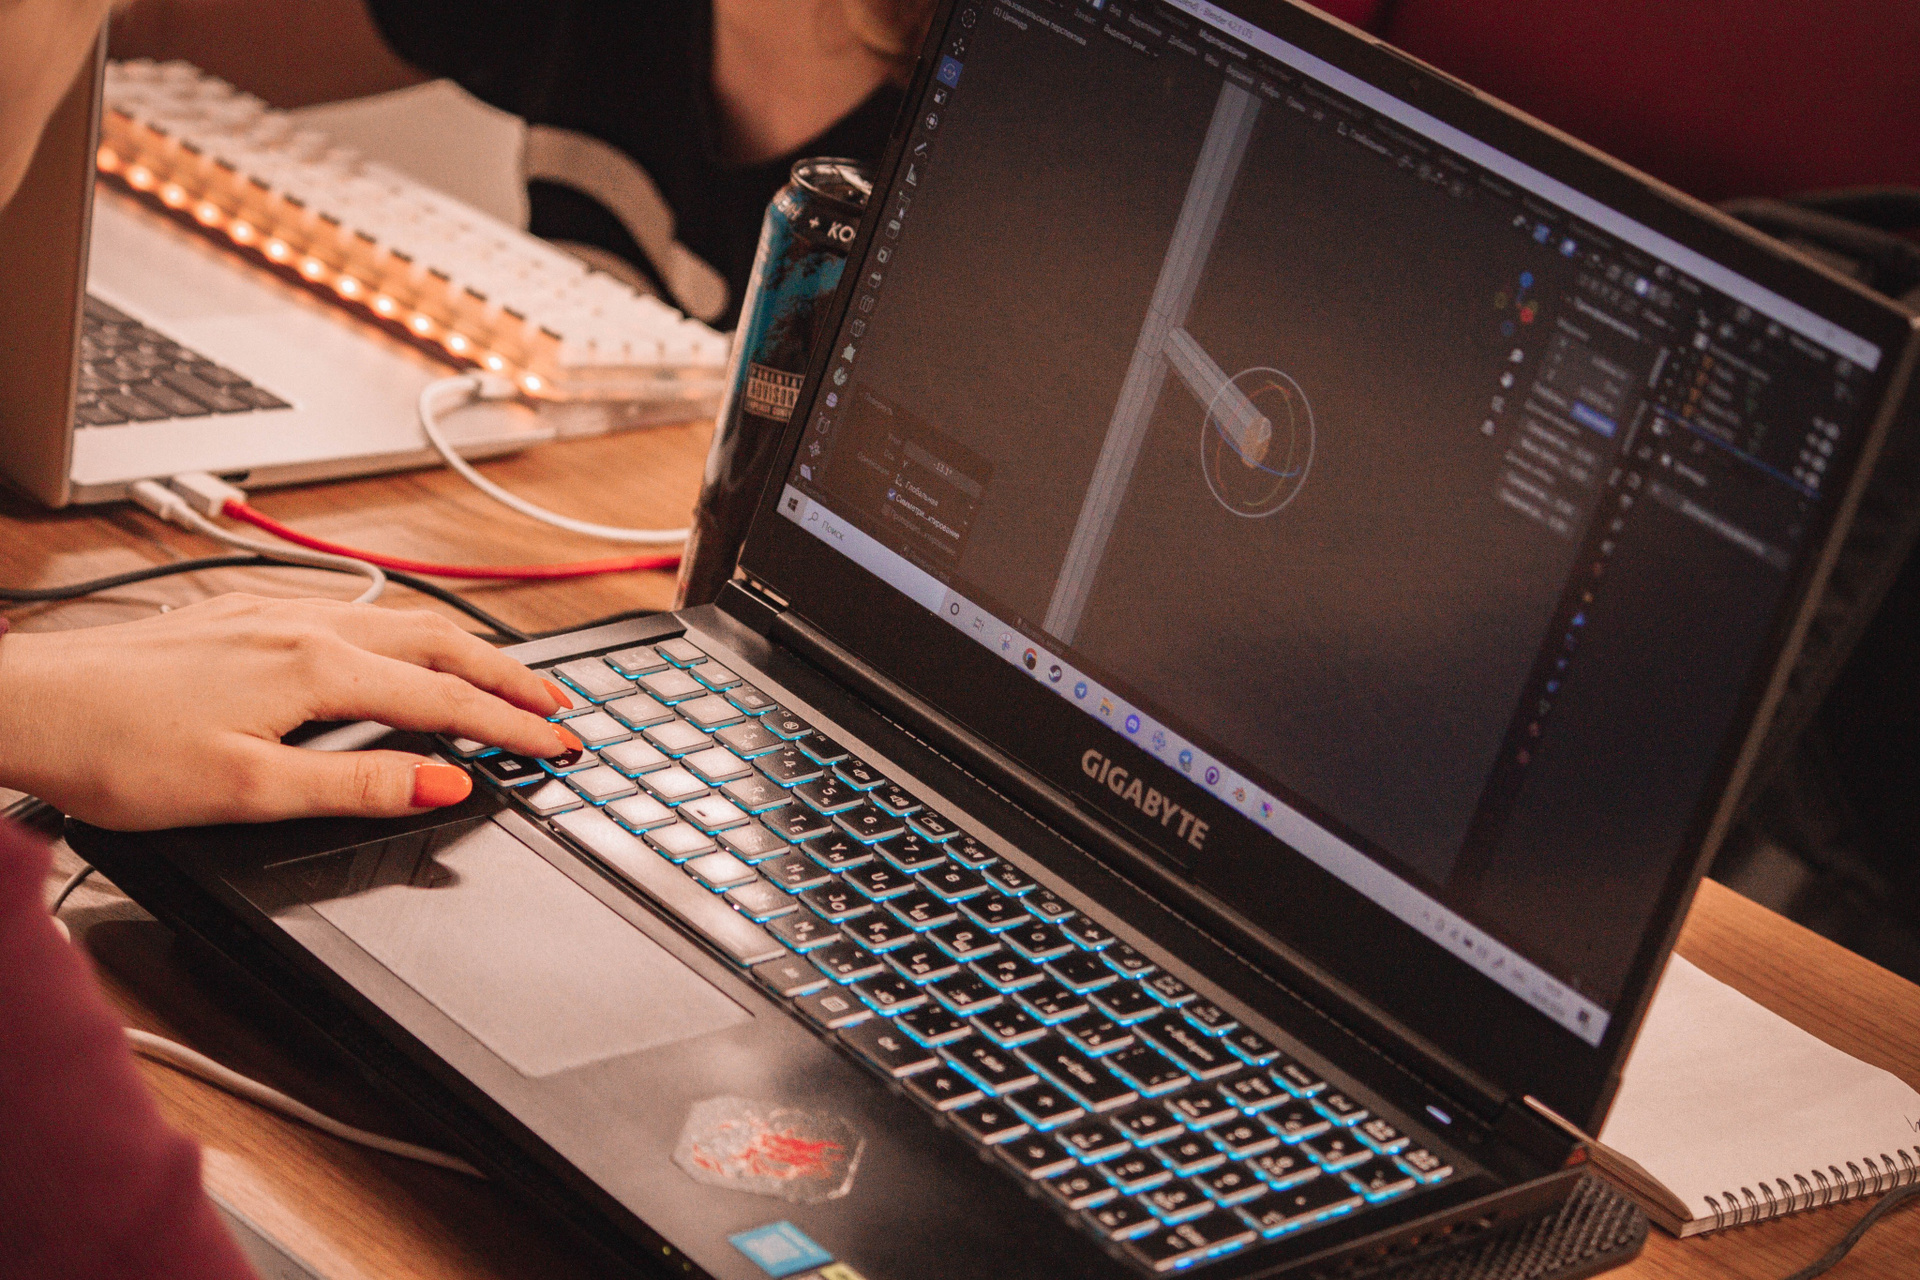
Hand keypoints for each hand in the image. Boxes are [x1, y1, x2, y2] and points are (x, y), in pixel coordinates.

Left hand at [0, 594, 578, 829]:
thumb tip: (445, 782)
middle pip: (438, 643)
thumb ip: (356, 783)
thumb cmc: (118, 751)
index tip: (561, 745)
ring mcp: (272, 611)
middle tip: (558, 705)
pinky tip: (397, 645)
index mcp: (316, 667)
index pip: (445, 699)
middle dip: (507, 676)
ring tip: (500, 676)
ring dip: (462, 650)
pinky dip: (406, 633)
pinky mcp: (241, 613)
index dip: (513, 727)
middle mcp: (303, 624)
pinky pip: (353, 613)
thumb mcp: (246, 789)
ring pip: (398, 620)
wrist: (26, 704)